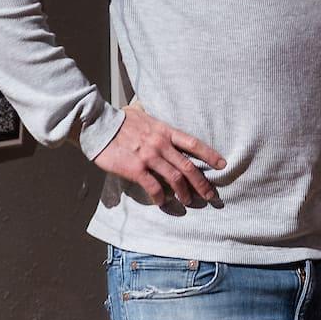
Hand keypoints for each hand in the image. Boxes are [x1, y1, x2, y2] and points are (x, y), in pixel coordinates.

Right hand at [94, 102, 225, 210]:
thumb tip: (164, 130)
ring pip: (175, 179)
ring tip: (188, 201)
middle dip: (202, 183)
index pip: (193, 143)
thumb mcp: (144, 116)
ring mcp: (149, 157)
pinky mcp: (136, 169)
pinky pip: (154, 187)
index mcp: (164, 131)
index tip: (222, 165)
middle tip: (211, 195)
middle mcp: (160, 144)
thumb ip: (157, 127)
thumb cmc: (120, 121)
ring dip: (185, 193)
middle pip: (188, 166)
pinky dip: (161, 198)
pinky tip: (163, 203)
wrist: (98, 125)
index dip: (210, 155)